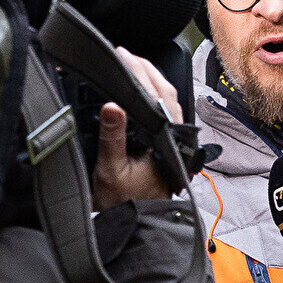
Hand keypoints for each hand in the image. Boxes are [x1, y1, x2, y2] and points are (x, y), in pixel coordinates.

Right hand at [90, 44, 182, 208]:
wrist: (138, 228)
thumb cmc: (126, 204)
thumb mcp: (111, 170)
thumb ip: (113, 137)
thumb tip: (113, 106)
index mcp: (162, 138)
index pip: (154, 93)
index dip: (138, 70)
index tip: (122, 54)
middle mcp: (171, 137)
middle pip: (165, 92)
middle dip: (145, 69)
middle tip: (124, 54)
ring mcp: (171, 142)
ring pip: (168, 102)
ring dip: (151, 81)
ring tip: (131, 66)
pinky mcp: (166, 149)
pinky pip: (164, 114)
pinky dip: (153, 98)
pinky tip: (140, 94)